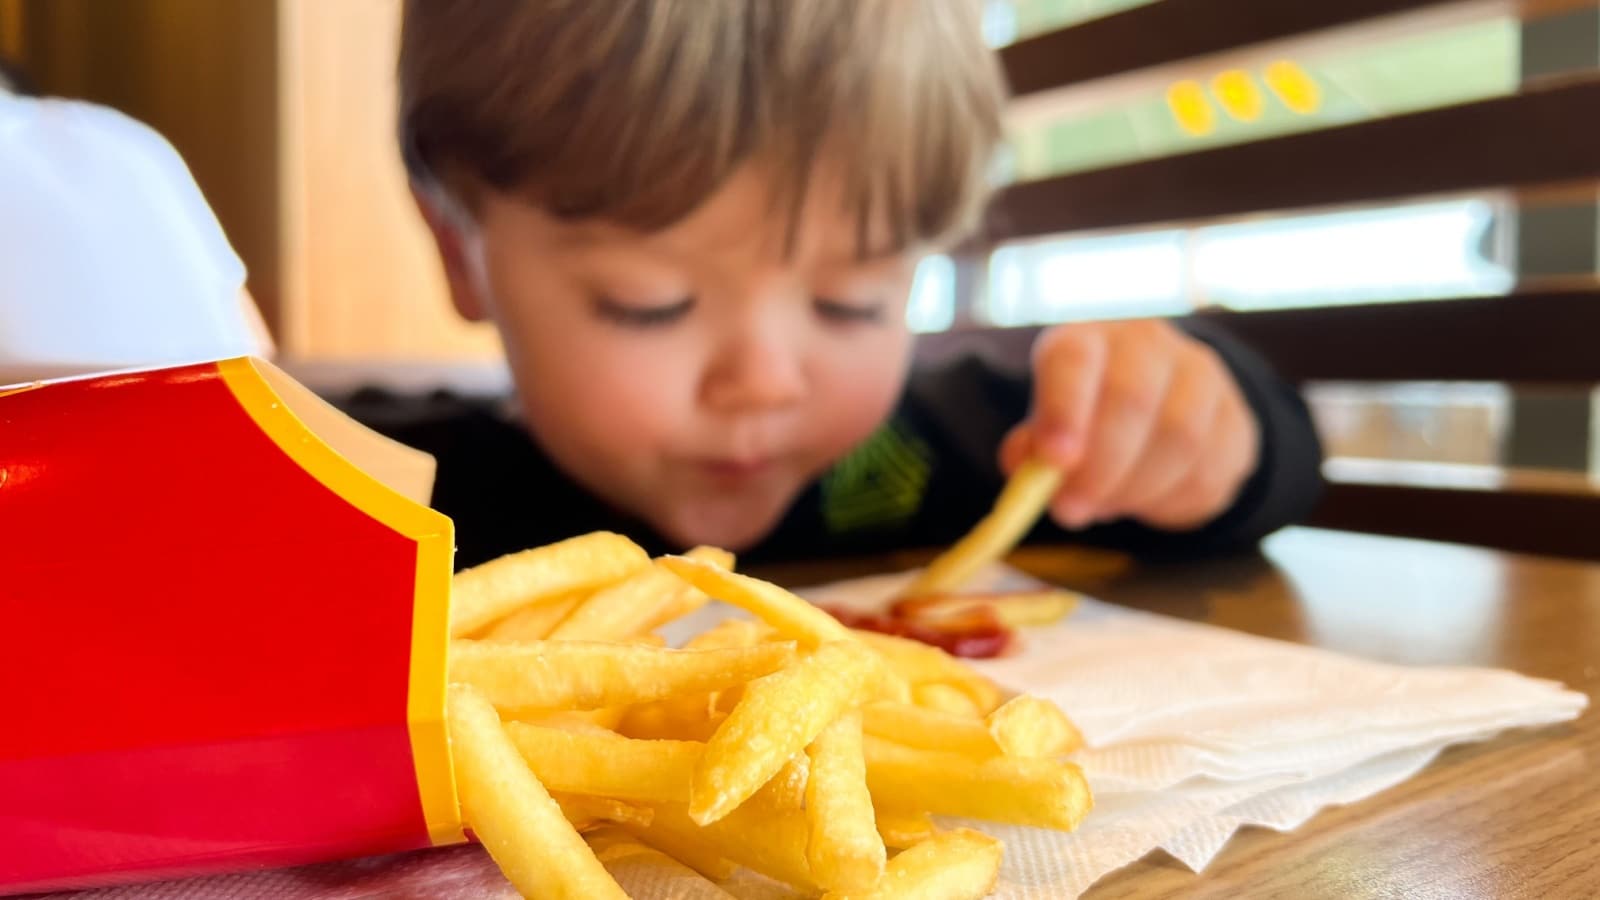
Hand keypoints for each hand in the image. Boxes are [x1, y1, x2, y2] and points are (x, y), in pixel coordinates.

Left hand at [1001, 320, 1258, 530]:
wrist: (1162, 409)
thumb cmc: (1088, 421)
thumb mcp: (1049, 428)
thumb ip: (1032, 448)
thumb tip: (1029, 469)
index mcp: (1088, 339)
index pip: (1075, 360)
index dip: (1064, 409)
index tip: (1054, 460)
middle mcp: (1146, 344)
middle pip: (1132, 398)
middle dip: (1099, 467)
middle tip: (1070, 510)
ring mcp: (1200, 375)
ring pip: (1179, 437)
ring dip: (1136, 489)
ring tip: (1108, 506)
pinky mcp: (1236, 417)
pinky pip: (1211, 468)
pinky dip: (1172, 501)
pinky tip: (1147, 501)